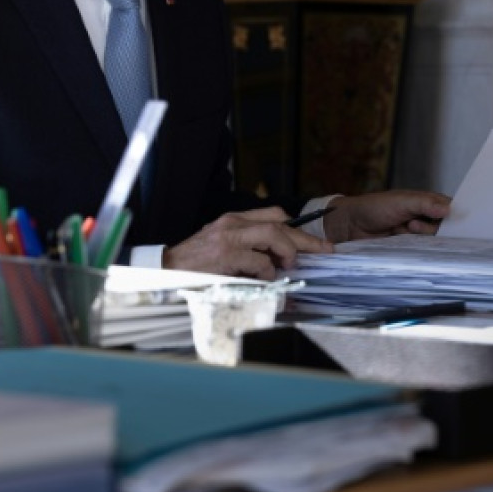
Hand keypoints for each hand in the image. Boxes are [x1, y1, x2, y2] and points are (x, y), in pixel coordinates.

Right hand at [163, 207, 334, 278]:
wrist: (168, 268)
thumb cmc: (196, 261)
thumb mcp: (222, 244)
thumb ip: (247, 245)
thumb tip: (277, 257)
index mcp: (234, 219)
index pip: (273, 214)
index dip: (296, 227)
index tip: (313, 240)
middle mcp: (233, 223)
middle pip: (279, 223)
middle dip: (305, 239)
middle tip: (324, 251)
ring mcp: (230, 237)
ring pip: (273, 234)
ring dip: (287, 251)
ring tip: (289, 264)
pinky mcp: (226, 254)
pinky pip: (259, 260)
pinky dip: (267, 270)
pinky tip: (264, 277)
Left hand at [321, 190, 451, 243]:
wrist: (350, 225)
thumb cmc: (374, 207)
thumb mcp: (401, 201)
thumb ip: (424, 203)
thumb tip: (448, 210)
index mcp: (426, 203)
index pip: (450, 210)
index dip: (456, 216)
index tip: (460, 223)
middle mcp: (425, 220)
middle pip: (445, 229)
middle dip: (436, 228)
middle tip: (414, 224)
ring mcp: (417, 236)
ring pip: (434, 242)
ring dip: (423, 237)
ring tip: (406, 228)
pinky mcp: (409, 250)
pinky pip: (422, 253)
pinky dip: (419, 251)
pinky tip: (411, 246)